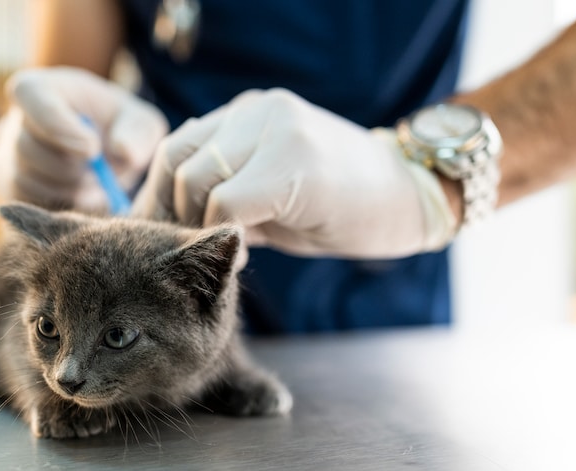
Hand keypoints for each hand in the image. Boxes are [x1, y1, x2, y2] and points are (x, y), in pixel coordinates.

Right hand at [0, 67, 167, 212]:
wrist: (106, 155)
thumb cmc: (121, 129)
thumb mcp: (141, 124)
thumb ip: (139, 133)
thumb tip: (124, 151)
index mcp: (42, 88)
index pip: (29, 94)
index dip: (59, 125)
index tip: (93, 149)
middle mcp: (14, 119)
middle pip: (26, 146)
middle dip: (71, 167)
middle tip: (101, 173)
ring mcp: (5, 153)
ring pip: (25, 179)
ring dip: (68, 189)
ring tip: (97, 184)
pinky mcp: (9, 185)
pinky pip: (25, 201)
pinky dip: (58, 205)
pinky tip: (83, 197)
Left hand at [132, 88, 457, 258]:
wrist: (413, 200)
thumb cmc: (345, 205)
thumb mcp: (276, 194)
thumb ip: (228, 193)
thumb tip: (172, 226)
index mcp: (250, 113)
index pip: (178, 148)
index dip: (162, 198)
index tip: (168, 239)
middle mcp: (258, 111)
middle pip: (178, 160)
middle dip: (173, 213)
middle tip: (187, 254)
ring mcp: (276, 130)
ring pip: (196, 180)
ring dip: (199, 225)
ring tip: (222, 253)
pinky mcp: (292, 161)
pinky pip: (226, 202)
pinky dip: (224, 235)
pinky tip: (245, 255)